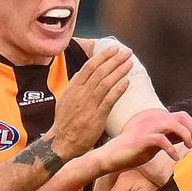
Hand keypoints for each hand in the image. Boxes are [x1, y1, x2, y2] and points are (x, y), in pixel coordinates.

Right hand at [50, 45, 132, 160]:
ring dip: (119, 71)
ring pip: (106, 83)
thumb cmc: (65, 121)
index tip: (114, 48)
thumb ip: (74, 85)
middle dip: (114, 59)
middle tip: (126, 52)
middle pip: (100, 71)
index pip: (89, 66)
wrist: (62, 142)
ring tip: (130, 63)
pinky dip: (118, 89)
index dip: (103, 56)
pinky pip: (109, 100)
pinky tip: (127, 82)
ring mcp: (89, 104)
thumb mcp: (65, 99)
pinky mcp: (97, 117)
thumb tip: (81, 72)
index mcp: (73, 87)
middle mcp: (81, 93)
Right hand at [95, 109, 191, 173]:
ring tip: (188, 147)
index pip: (182, 115)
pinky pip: (161, 139)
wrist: (111, 155)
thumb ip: (170, 135)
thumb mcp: (155, 140)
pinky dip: (171, 149)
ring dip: (185, 135)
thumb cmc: (134, 149)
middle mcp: (153, 118)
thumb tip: (188, 136)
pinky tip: (173, 157)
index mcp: (156, 117)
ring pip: (173, 124)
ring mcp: (147, 127)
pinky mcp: (141, 138)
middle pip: (181, 116)